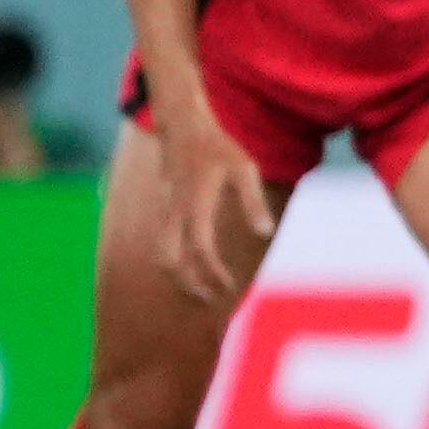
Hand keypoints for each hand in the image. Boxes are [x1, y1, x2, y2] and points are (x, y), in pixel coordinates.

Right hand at [158, 108, 274, 305]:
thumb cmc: (218, 148)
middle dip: (186, 284)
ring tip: (203, 291)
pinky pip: (163, 243)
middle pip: (169, 259)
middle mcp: (174, 212)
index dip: (213, 273)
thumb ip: (253, 202)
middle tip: (210, 301)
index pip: (200, 249)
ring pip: (162, 253)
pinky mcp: (164, 209)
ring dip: (179, 276)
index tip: (229, 288)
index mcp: (195, 204)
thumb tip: (266, 234)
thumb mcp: (245, 169)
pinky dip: (176, 261)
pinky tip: (195, 267)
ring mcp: (165, 211)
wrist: (182, 127)